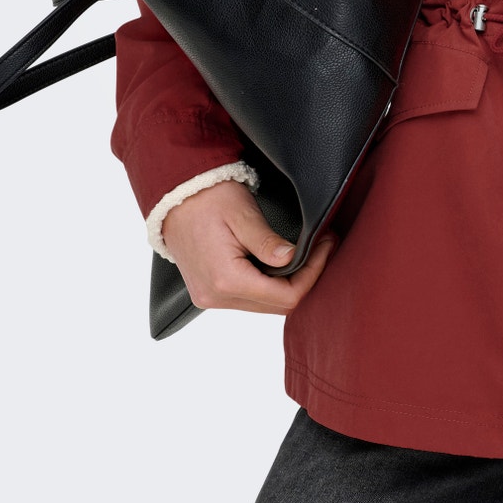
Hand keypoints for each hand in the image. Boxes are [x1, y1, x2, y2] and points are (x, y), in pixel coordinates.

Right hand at [160, 179, 338, 315]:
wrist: (175, 197)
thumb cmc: (208, 199)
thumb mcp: (242, 215)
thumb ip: (267, 242)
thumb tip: (292, 259)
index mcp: (226, 280)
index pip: (285, 296)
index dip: (313, 273)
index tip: (327, 245)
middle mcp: (216, 297)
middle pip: (276, 306)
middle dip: (305, 279)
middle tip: (322, 247)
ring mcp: (210, 298)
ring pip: (263, 305)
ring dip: (287, 284)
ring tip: (305, 252)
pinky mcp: (208, 292)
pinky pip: (247, 299)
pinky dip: (268, 284)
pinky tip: (279, 262)